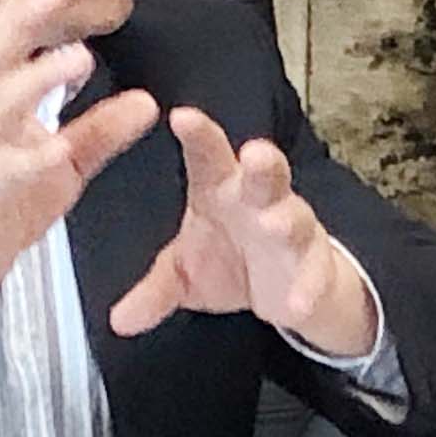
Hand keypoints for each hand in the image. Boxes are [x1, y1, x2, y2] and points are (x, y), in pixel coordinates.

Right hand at [0, 0, 158, 369]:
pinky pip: (7, 169)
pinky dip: (32, 155)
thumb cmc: (5, 204)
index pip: (7, 40)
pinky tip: (57, 146)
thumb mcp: (63, 162)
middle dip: (22, 17)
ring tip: (78, 59)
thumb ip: (102, 131)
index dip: (26, 3)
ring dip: (37, 77)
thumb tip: (148, 101)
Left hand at [108, 107, 377, 356]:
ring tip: (274, 224)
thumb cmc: (227, 258)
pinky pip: (314, 274)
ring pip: (294, 216)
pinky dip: (307, 288)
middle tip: (253, 153)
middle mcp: (259, 200)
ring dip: (286, 219)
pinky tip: (296, 304)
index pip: (207, 153)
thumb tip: (120, 320)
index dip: (197, 133)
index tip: (181, 117)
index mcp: (220, 187)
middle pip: (263, 173)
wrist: (286, 287)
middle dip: (261, 162)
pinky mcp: (315, 264)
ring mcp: (292, 229)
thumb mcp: (184, 275)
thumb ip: (156, 291)